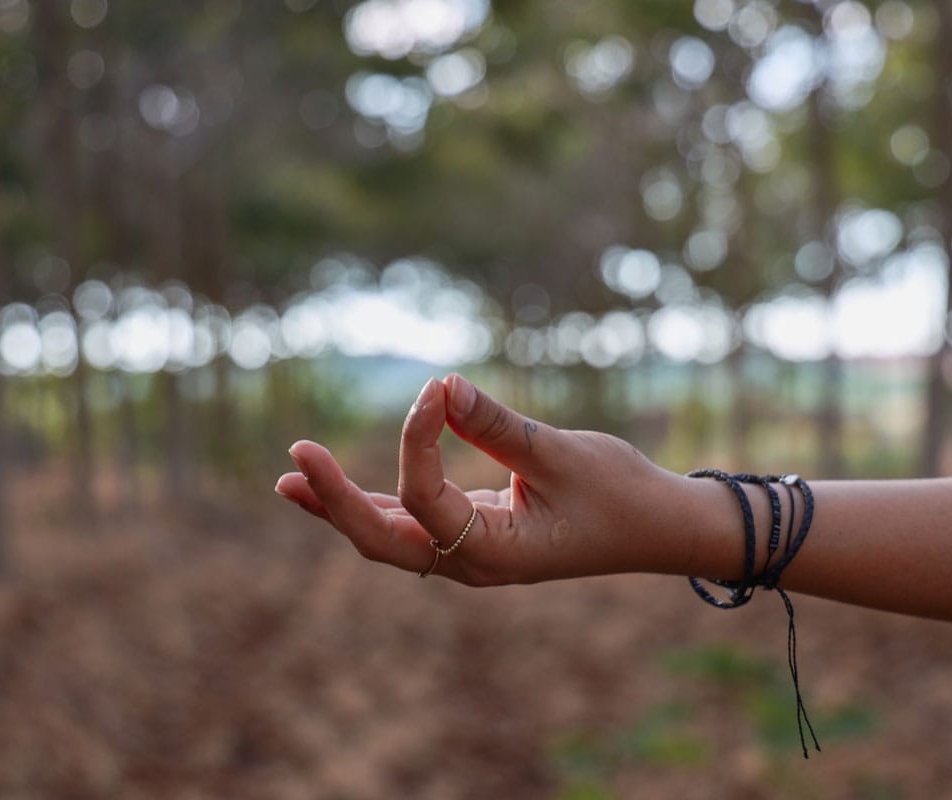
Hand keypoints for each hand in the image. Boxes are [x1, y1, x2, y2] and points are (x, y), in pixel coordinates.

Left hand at [275, 374, 721, 584]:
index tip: (435, 388)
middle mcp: (473, 564)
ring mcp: (471, 554)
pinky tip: (336, 489)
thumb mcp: (562, 453)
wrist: (660, 529)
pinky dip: (376, 503)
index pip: (428, 498)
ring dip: (342, 507)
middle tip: (295, 461)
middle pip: (384, 540)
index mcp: (496, 553)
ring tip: (291, 480)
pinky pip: (413, 524)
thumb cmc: (621, 494)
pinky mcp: (475, 536)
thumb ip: (496, 423)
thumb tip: (440, 384)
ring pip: (391, 536)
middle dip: (337, 502)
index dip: (418, 438)